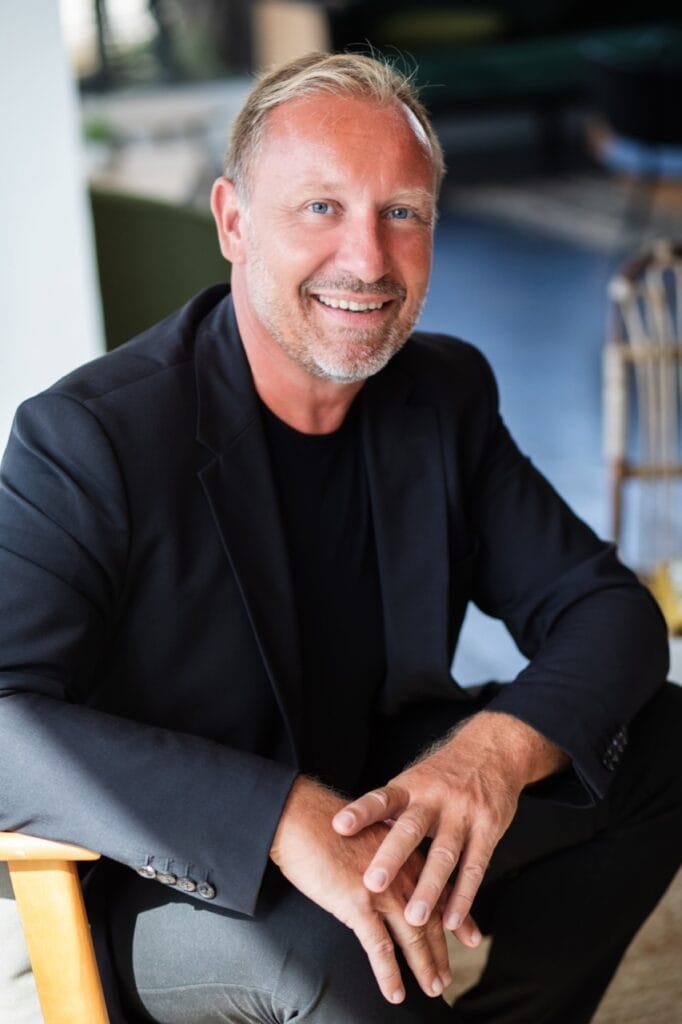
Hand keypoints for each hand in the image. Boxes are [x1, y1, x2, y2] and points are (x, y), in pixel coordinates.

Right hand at [270, 775, 452, 1004]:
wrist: (301, 817)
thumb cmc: (327, 824)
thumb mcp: (370, 835)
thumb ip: (387, 857)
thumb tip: (389, 875)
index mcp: (406, 855)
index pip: (441, 891)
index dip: (458, 917)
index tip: (472, 937)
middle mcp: (402, 873)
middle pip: (431, 918)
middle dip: (441, 951)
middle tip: (447, 976)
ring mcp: (383, 890)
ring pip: (413, 937)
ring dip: (424, 966)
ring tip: (432, 988)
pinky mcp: (359, 903)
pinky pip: (379, 948)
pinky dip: (389, 974)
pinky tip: (395, 992)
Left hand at [333, 711, 567, 936]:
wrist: (493, 749)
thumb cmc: (444, 773)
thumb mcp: (415, 780)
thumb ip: (391, 809)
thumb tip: (351, 837)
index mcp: (410, 787)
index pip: (382, 799)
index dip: (361, 812)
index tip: (339, 826)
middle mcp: (434, 798)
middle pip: (411, 829)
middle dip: (391, 857)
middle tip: (373, 884)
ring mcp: (463, 813)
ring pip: (445, 854)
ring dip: (429, 888)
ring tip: (413, 918)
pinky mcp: (489, 827)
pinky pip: (475, 866)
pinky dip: (463, 896)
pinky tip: (451, 919)